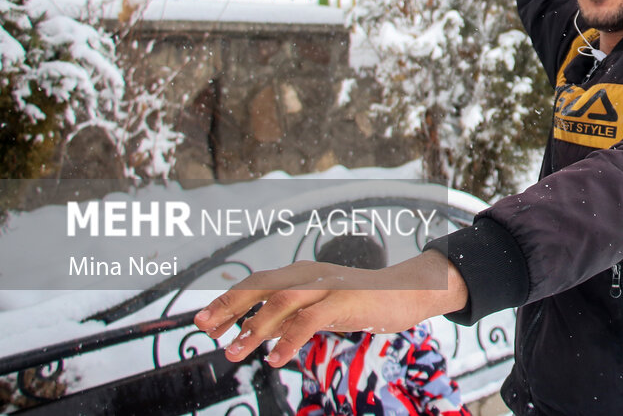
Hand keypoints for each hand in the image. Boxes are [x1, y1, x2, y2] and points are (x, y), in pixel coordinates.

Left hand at [192, 250, 466, 367]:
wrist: (410, 292)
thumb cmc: (365, 302)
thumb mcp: (322, 308)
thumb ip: (293, 316)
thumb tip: (258, 332)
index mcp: (303, 273)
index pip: (257, 282)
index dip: (228, 300)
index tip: (204, 321)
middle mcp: (311, 274)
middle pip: (261, 284)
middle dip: (229, 306)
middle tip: (205, 329)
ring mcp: (329, 285)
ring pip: (281, 300)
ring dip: (254, 326)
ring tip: (234, 351)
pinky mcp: (346, 300)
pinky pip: (311, 319)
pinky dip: (289, 338)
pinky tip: (276, 358)